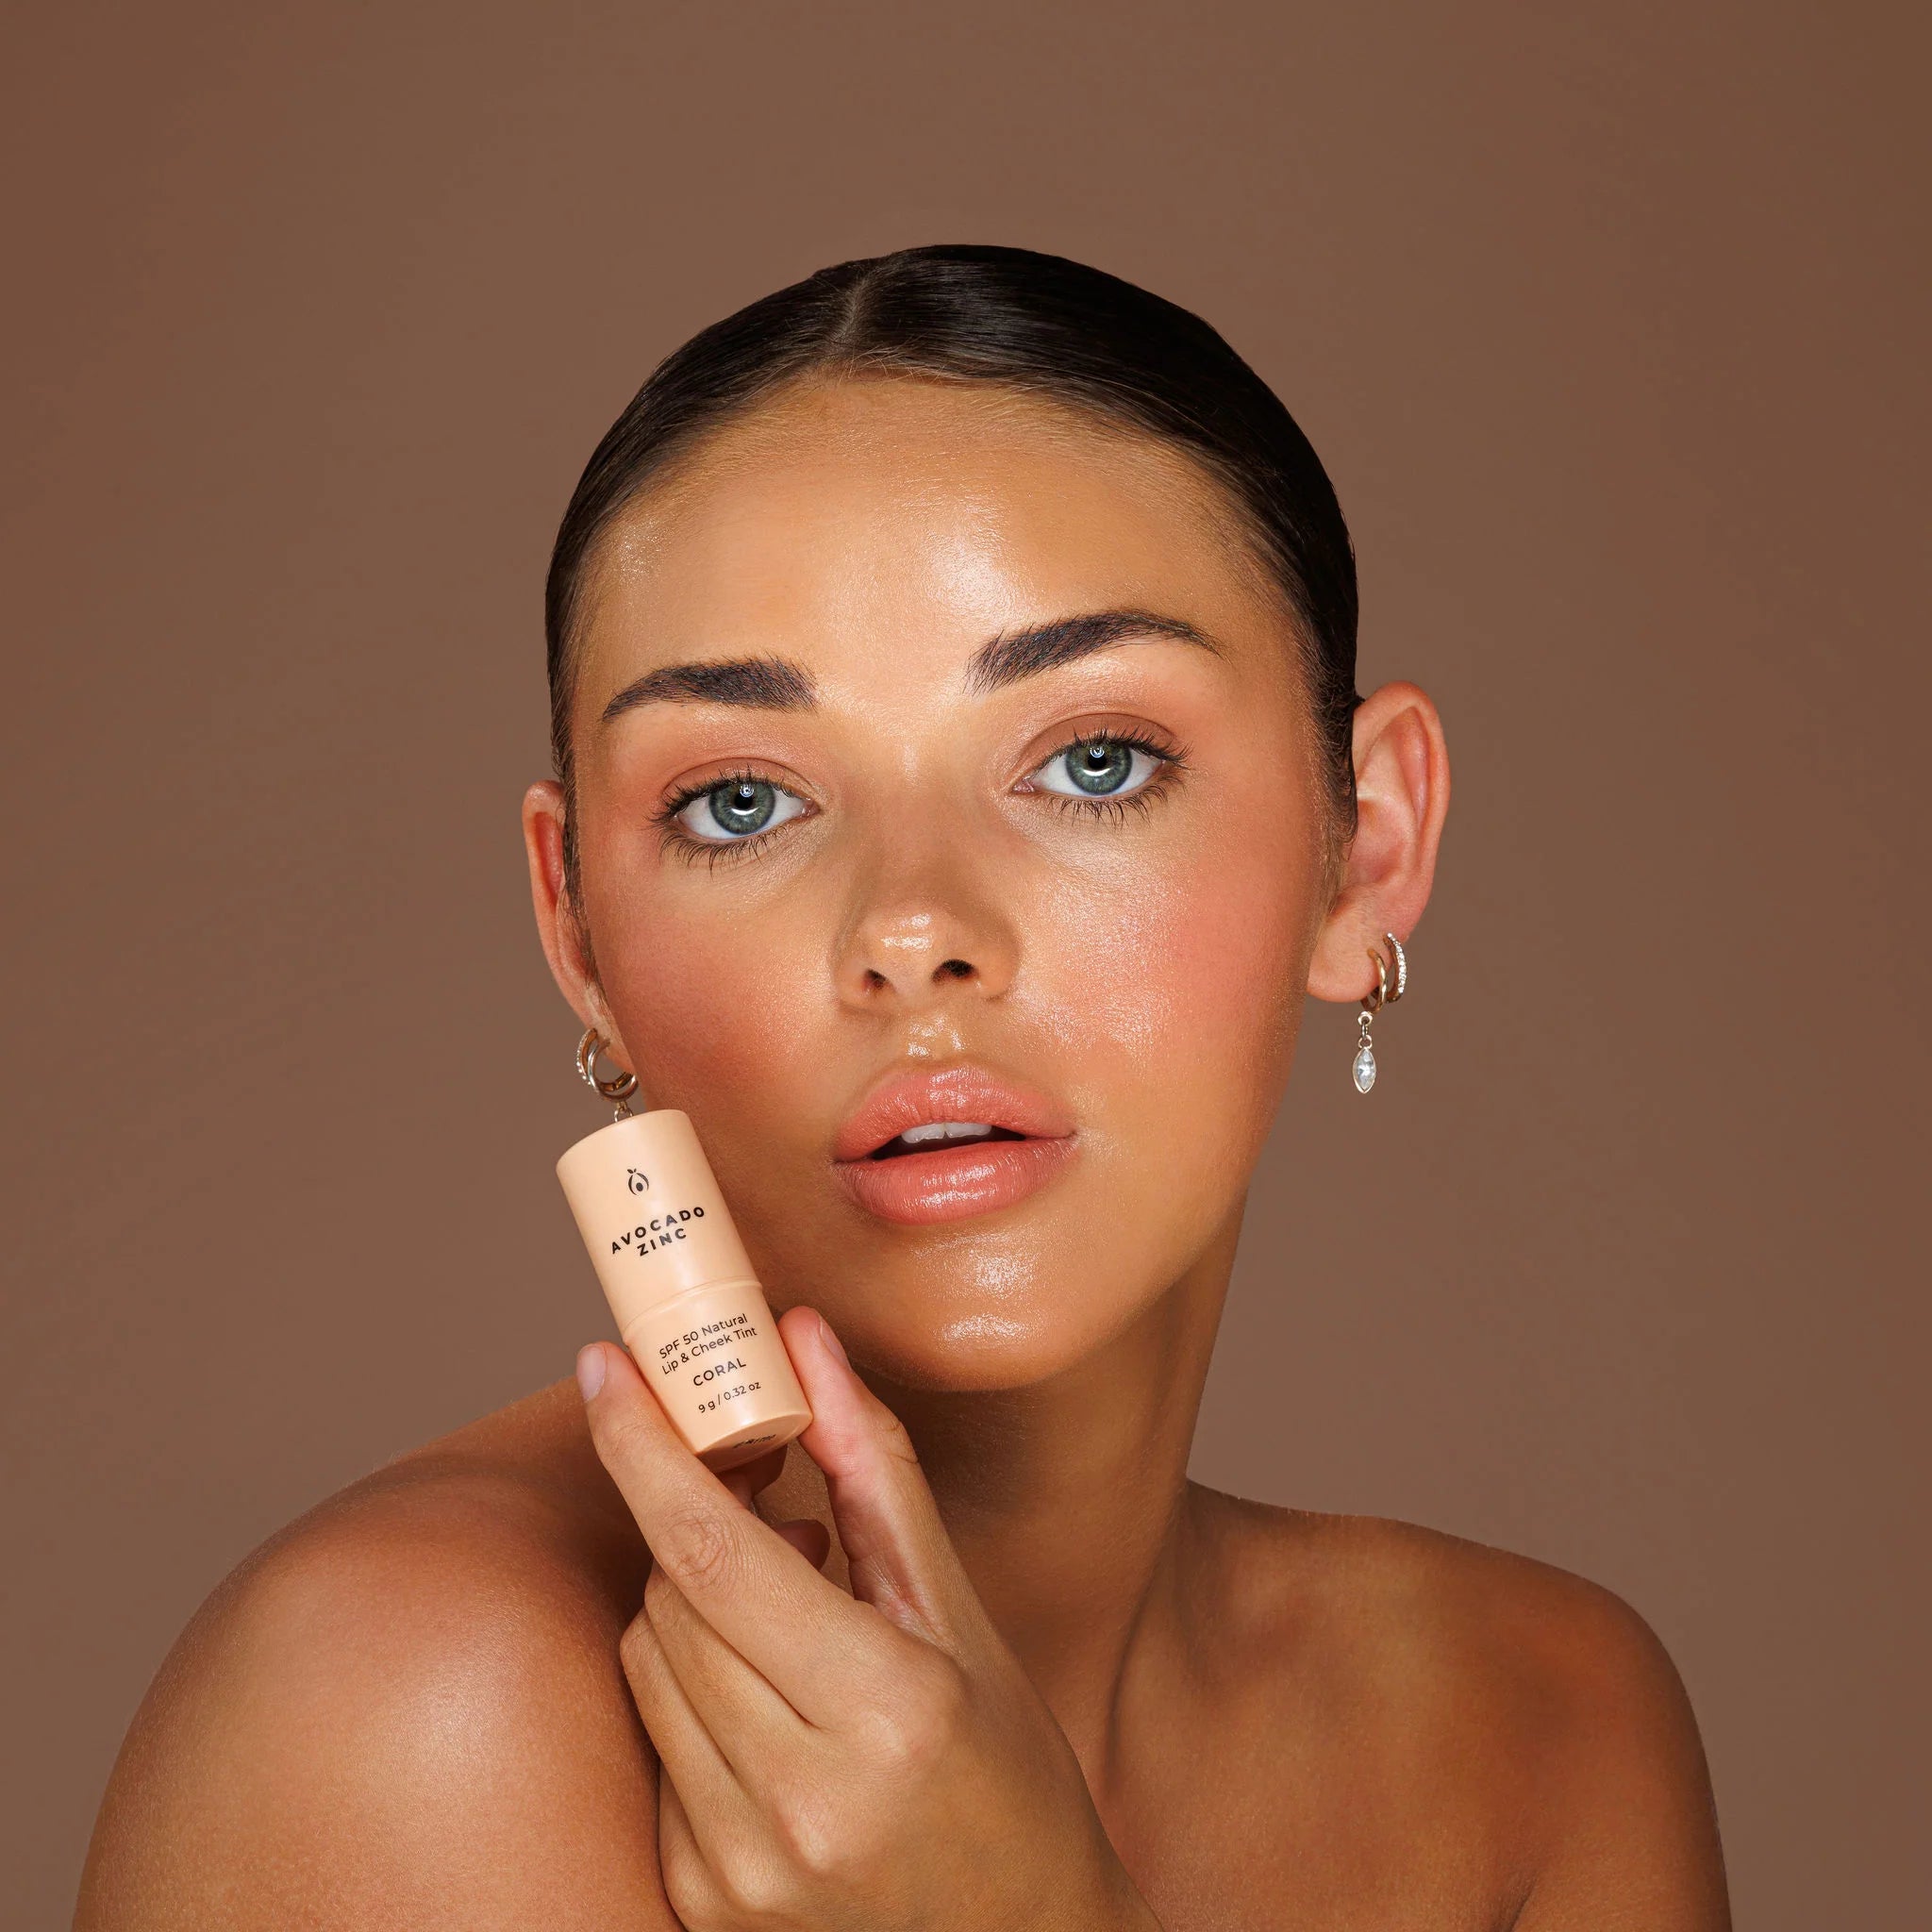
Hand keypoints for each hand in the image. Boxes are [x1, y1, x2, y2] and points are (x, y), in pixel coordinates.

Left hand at [575, 1307, 1161, 1931]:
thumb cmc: (1010, 1773)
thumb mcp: (963, 1619)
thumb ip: (876, 1472)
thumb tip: (806, 1339)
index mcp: (885, 1710)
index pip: (713, 1554)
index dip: (644, 1449)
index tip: (602, 1367)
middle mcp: (800, 1798)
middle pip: (670, 1598)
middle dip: (698, 1525)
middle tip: (765, 1500)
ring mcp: (740, 1866)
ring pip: (648, 1663)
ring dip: (691, 1607)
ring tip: (789, 1612)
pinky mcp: (701, 1902)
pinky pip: (654, 1744)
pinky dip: (692, 1693)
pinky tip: (769, 1703)